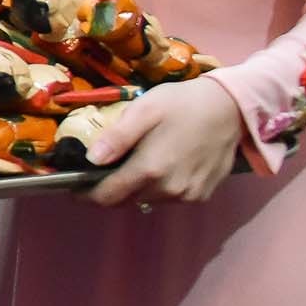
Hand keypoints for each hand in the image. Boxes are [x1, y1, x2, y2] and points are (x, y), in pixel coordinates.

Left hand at [83, 78, 245, 207]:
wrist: (231, 109)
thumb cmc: (182, 104)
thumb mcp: (145, 110)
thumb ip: (117, 137)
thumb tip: (91, 159)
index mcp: (150, 170)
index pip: (107, 196)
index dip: (87, 194)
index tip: (74, 186)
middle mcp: (169, 190)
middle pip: (125, 200)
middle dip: (109, 190)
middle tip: (102, 170)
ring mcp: (188, 196)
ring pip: (146, 201)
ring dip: (134, 189)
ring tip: (131, 164)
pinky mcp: (202, 196)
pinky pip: (168, 199)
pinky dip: (157, 189)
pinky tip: (160, 167)